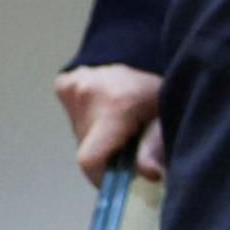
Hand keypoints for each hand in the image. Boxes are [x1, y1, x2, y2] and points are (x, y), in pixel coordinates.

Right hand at [55, 64, 164, 181]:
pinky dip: (90, 123)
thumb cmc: (158, 91)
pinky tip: (107, 112)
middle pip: (88, 148)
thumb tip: (149, 174)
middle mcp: (87, 93)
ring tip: (122, 124)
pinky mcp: (63, 85)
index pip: (90, 159)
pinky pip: (74, 118)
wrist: (140, 50)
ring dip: (99, 139)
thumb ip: (156, 147)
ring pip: (81, 134)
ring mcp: (72, 87)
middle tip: (130, 144)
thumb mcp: (166, 118)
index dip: (101, 176)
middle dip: (108, 155)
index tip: (119, 178)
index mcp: (116, 106)